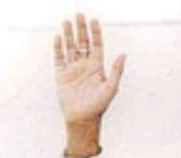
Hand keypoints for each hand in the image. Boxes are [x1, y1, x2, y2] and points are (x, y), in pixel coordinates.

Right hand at [54, 14, 125, 157]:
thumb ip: (116, 71)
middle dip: (81, 29)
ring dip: (68, 35)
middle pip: (82, 42)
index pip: (96, 45)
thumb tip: (123, 55)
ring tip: (66, 22)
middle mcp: (84, 65)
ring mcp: (73, 70)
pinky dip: (58, 49)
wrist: (82, 119)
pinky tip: (58, 38)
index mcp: (96, 66)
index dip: (95, 33)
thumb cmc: (98, 106)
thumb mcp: (110, 88)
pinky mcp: (62, 76)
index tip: (93, 20)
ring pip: (70, 48)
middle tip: (78, 15)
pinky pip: (59, 59)